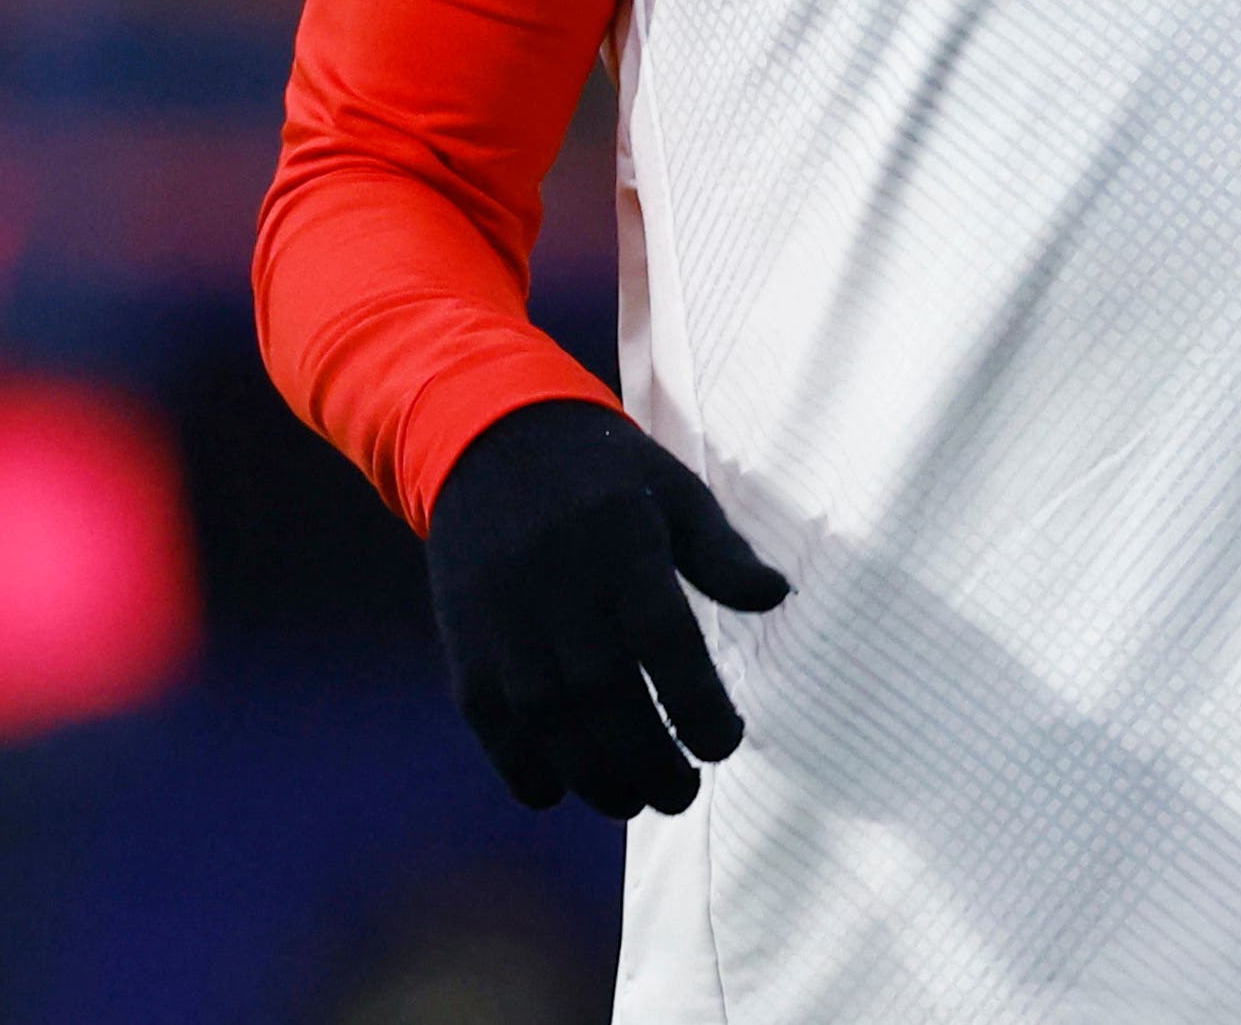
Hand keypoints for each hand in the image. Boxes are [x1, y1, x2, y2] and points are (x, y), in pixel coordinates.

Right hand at [427, 398, 790, 817]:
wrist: (488, 441)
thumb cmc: (602, 475)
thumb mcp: (673, 491)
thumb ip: (721, 551)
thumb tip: (775, 596)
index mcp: (620, 539)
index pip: (664, 638)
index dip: (697, 702)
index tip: (726, 741)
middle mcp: (558, 581)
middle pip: (606, 693)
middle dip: (651, 759)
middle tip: (684, 792)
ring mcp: (503, 616)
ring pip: (549, 720)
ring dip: (595, 777)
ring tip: (636, 799)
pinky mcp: (465, 642)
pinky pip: (492, 723)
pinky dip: (525, 768)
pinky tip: (563, 789)